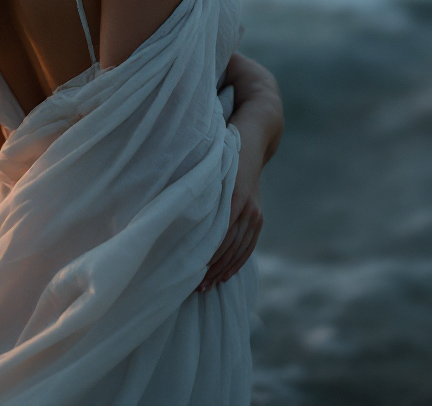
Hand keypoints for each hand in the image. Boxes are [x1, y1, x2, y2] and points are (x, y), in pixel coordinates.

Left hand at [197, 142, 263, 291]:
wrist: (250, 143)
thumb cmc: (219, 156)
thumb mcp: (207, 169)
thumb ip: (196, 191)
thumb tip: (172, 215)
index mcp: (233, 195)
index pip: (219, 234)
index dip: (206, 255)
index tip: (190, 271)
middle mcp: (247, 207)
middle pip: (229, 247)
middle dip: (212, 269)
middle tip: (194, 287)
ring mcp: (255, 214)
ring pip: (239, 250)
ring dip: (223, 271)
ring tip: (206, 287)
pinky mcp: (259, 218)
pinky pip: (249, 246)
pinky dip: (237, 263)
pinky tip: (224, 276)